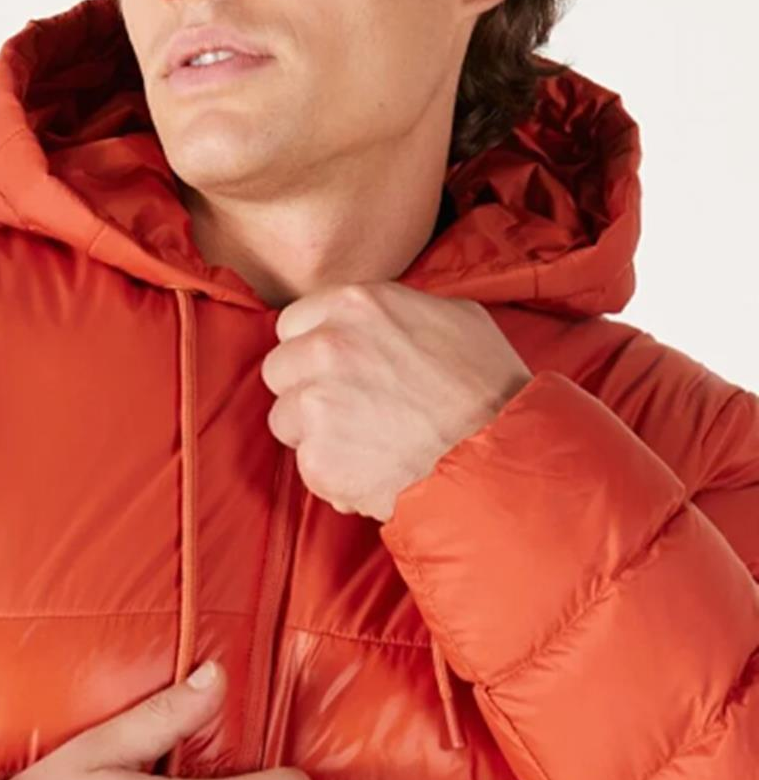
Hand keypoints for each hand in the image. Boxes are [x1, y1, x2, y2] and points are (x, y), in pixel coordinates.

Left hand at [260, 281, 533, 521]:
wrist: (500, 457)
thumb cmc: (489, 387)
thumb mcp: (456, 318)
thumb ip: (399, 311)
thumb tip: (378, 321)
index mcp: (355, 304)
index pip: (294, 323)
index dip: (314, 348)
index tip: (337, 370)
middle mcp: (327, 347)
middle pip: (280, 370)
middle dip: (307, 390)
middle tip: (351, 410)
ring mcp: (317, 405)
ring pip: (285, 420)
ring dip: (316, 435)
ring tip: (367, 444)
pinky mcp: (318, 459)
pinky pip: (308, 467)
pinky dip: (334, 475)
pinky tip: (375, 472)